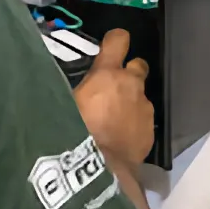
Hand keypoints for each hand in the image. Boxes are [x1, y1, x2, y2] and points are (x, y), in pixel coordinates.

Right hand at [72, 29, 153, 167]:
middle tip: (114, 87)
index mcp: (107, 74)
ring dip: (130, 103)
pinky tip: (121, 138)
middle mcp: (131, 85)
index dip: (115, 40)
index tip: (112, 45)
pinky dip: (134, 125)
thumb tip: (59, 88)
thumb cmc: (75, 131)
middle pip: (138, 65)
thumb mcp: (65, 104)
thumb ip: (74, 90)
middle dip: (129, 73)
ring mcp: (144, 108)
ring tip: (114, 121)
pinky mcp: (150, 130)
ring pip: (140, 96)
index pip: (118, 40)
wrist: (100, 168)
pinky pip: (142, 121)